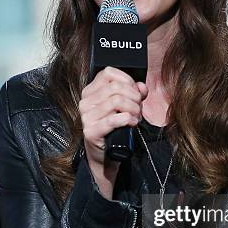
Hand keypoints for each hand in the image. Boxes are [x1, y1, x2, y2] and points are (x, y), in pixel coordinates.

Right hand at [79, 67, 147, 196]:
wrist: (105, 155)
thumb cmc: (114, 129)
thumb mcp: (124, 107)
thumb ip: (134, 93)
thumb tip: (142, 87)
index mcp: (90, 91)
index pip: (108, 73)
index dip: (127, 80)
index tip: (135, 92)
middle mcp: (85, 102)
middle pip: (116, 88)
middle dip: (134, 97)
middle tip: (139, 108)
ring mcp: (86, 117)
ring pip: (117, 101)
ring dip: (133, 109)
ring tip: (137, 117)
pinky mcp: (91, 131)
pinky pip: (114, 119)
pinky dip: (128, 119)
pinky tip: (132, 123)